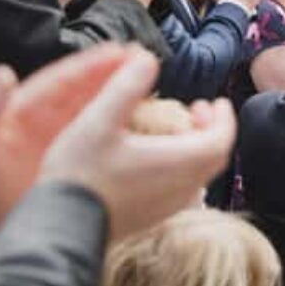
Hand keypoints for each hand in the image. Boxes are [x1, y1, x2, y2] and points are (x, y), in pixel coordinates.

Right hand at [35, 47, 233, 241]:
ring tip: (177, 130)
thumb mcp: (98, 121)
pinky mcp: (152, 218)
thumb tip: (148, 58)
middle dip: (212, 130)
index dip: (224, 118)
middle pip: (214, 156)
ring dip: (196, 148)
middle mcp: (182, 188)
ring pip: (199, 174)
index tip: (215, 101)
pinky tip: (156, 158)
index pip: (221, 139)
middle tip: (197, 110)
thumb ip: (125, 87)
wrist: (60, 227)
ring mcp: (168, 207)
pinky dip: (181, 166)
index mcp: (178, 162)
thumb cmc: (79, 173)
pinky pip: (182, 189)